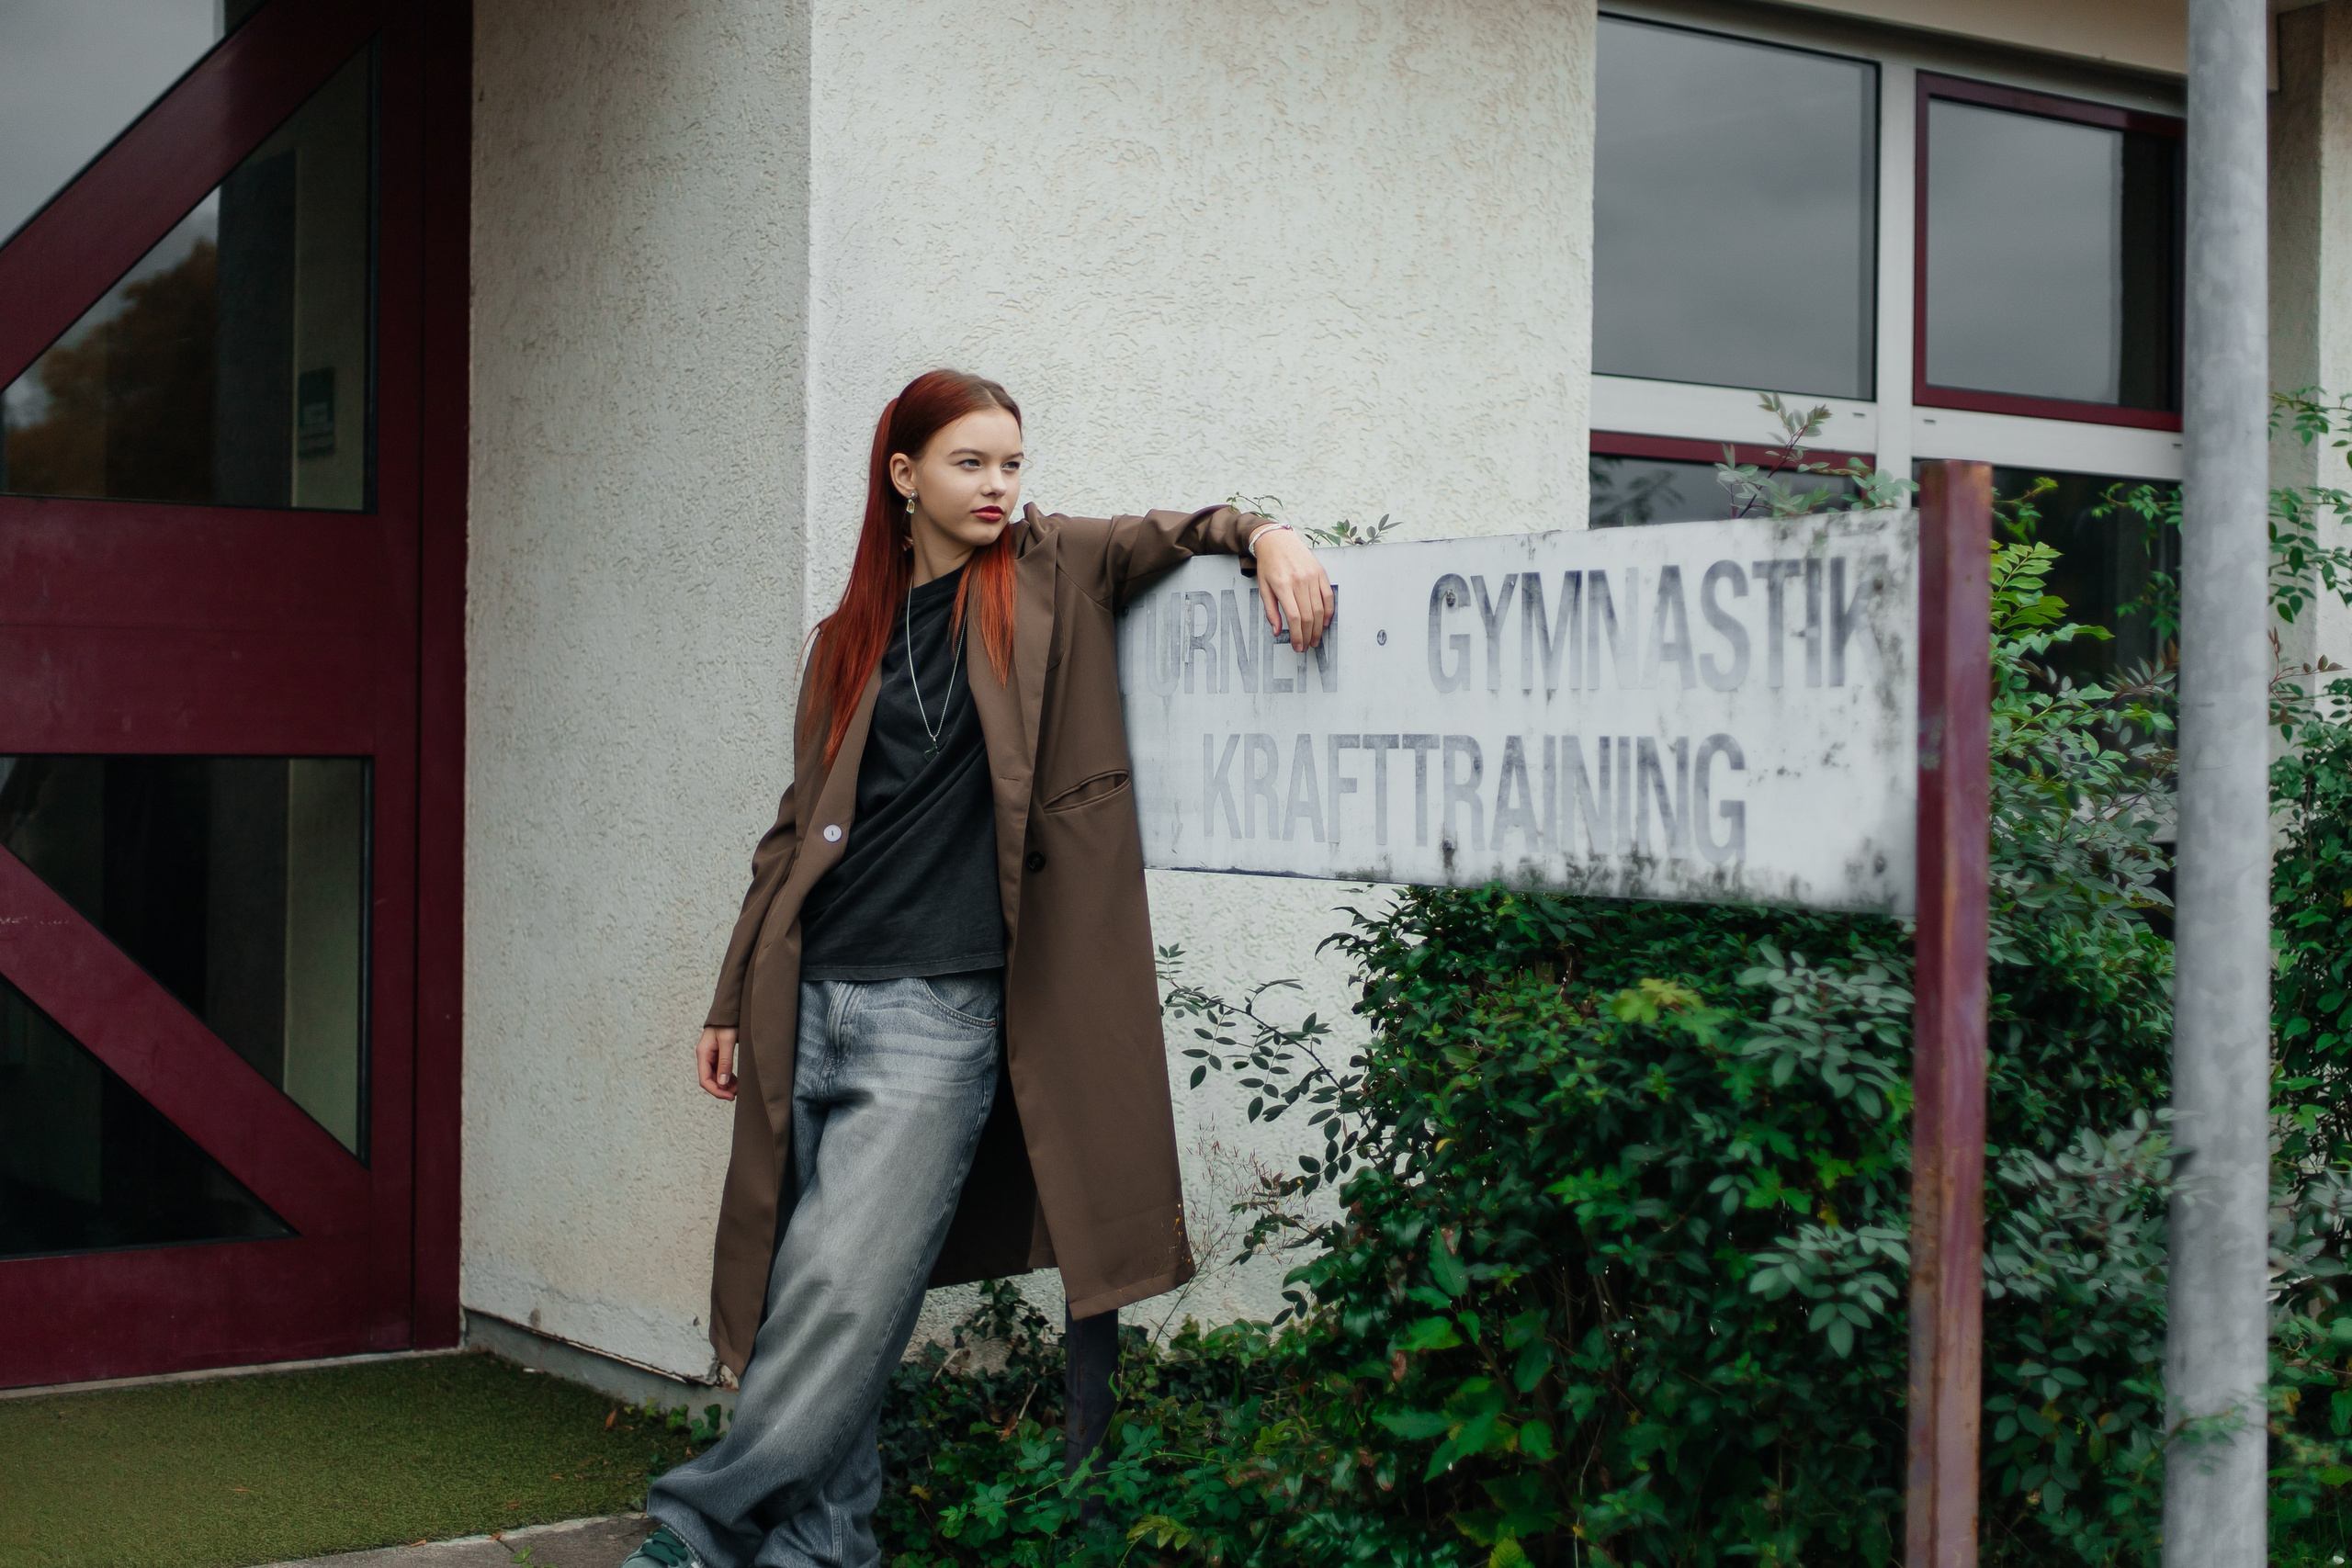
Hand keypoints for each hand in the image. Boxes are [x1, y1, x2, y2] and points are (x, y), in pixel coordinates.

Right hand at [697, 1026, 738, 1100]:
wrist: (728, 1011)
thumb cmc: (727, 1023)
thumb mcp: (727, 1041)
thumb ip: (725, 1061)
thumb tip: (723, 1082)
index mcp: (703, 1054)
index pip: (704, 1080)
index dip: (716, 1091)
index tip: (730, 1096)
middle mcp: (705, 1057)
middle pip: (709, 1080)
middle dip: (722, 1089)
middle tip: (736, 1093)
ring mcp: (710, 1057)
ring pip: (715, 1077)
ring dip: (725, 1085)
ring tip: (738, 1089)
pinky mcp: (717, 1055)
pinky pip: (720, 1071)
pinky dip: (727, 1078)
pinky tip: (736, 1081)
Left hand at [1252, 528, 1331, 648]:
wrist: (1277, 540)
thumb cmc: (1268, 564)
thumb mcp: (1263, 587)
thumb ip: (1271, 610)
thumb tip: (1277, 631)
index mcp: (1283, 585)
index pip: (1294, 617)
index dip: (1297, 635)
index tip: (1297, 646)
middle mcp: (1299, 581)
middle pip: (1308, 616)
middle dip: (1308, 635)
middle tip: (1306, 646)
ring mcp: (1312, 576)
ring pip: (1320, 609)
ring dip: (1318, 628)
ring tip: (1315, 639)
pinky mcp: (1321, 573)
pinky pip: (1328, 596)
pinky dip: (1328, 612)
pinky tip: (1324, 623)